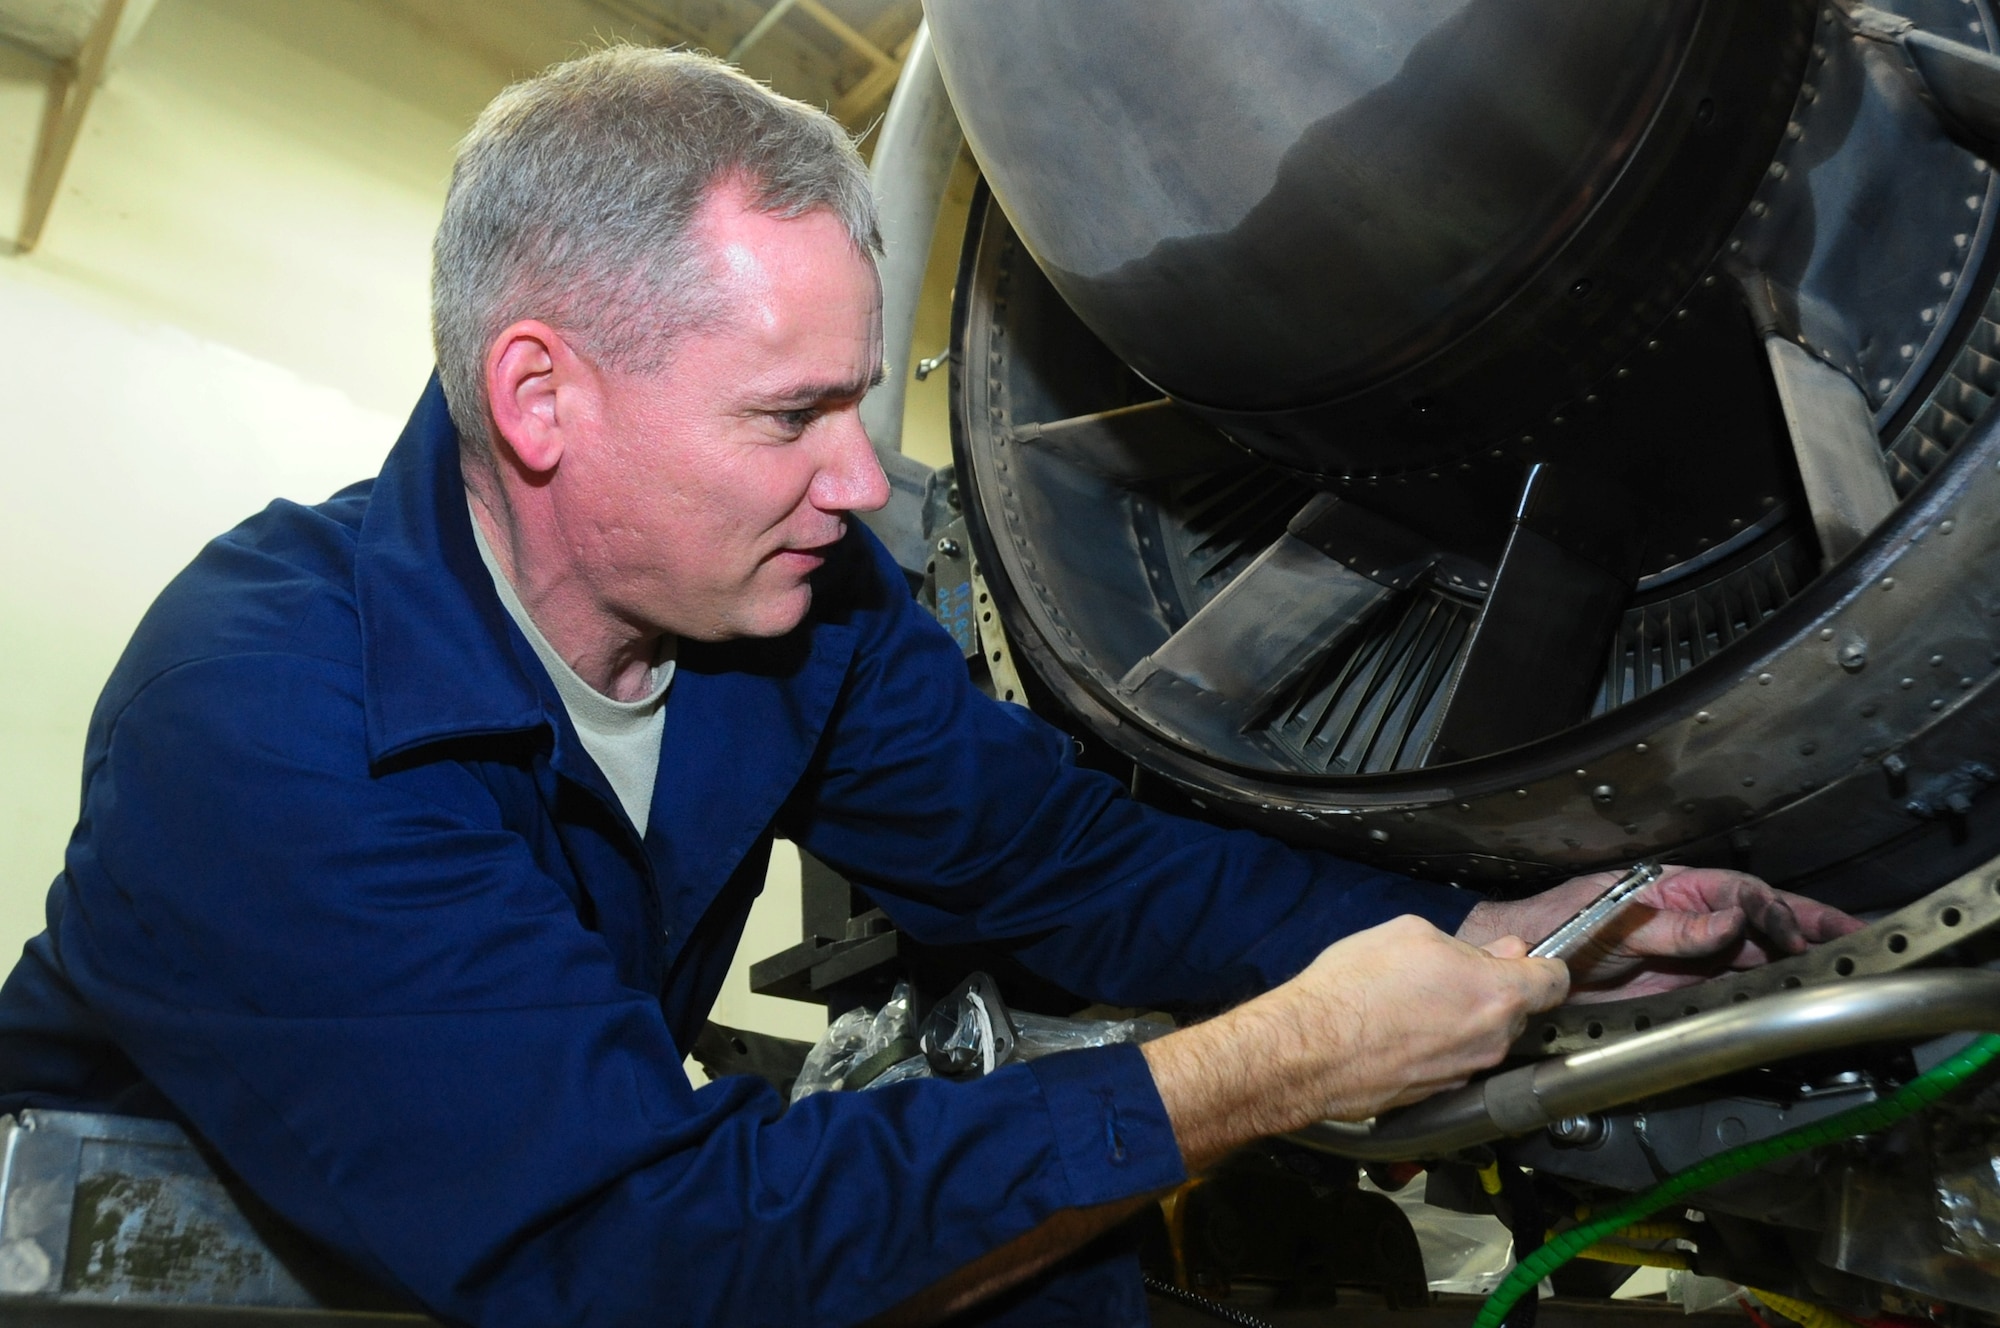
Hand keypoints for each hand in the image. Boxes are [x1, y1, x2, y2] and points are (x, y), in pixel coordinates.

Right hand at [1143, 915, 1567, 1167]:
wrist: (1309, 1051)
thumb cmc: (1353, 990)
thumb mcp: (1408, 935)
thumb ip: (1463, 944)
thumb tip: (1494, 953)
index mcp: (1496, 995)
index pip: (1554, 981)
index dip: (1542, 965)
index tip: (1528, 961)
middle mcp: (1490, 1041)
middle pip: (1515, 1011)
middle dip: (1491, 991)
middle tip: (1449, 973)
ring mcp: (1465, 1073)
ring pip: (1482, 1038)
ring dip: (1460, 1020)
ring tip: (1411, 1002)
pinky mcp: (1437, 1095)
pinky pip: (1452, 1062)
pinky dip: (1435, 1047)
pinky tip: (1397, 1031)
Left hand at [1456, 865, 1863, 1000]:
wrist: (1521, 963)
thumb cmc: (1556, 924)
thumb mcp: (1615, 921)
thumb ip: (1674, 925)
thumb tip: (1732, 918)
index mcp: (1674, 888)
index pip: (1742, 893)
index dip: (1775, 911)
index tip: (1798, 932)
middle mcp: (1689, 919)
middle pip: (1762, 921)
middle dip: (1810, 927)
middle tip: (1856, 938)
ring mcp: (1688, 954)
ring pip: (1755, 954)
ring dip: (1796, 958)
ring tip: (1841, 964)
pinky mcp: (1680, 987)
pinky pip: (1731, 985)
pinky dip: (1764, 988)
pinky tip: (1792, 993)